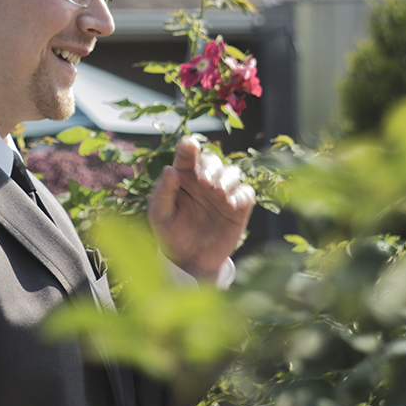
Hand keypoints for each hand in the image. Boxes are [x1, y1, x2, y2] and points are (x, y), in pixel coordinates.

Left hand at [147, 135, 254, 281]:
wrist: (189, 261)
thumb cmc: (170, 234)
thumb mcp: (159, 215)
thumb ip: (163, 192)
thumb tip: (170, 169)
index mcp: (183, 177)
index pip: (187, 155)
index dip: (189, 146)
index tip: (190, 144)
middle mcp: (204, 181)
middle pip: (213, 159)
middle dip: (211, 166)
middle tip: (205, 183)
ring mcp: (222, 193)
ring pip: (232, 172)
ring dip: (227, 178)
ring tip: (218, 192)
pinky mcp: (238, 208)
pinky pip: (246, 193)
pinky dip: (240, 195)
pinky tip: (229, 205)